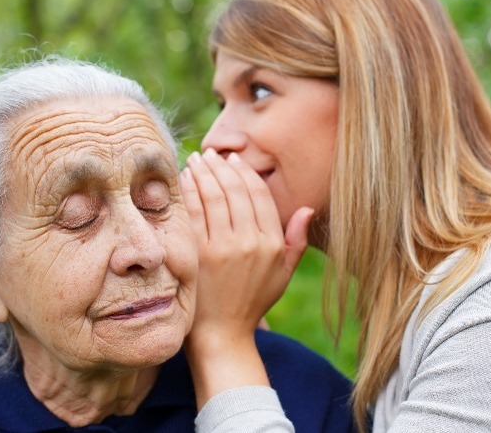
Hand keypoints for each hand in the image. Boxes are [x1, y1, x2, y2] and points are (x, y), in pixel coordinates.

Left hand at [180, 148, 312, 406]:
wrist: (222, 333)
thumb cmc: (252, 302)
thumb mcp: (282, 275)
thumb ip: (296, 241)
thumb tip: (307, 209)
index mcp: (271, 244)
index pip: (259, 196)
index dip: (246, 173)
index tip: (234, 161)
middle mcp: (248, 243)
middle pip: (234, 191)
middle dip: (221, 167)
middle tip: (210, 155)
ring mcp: (221, 248)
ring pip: (213, 197)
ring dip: (203, 173)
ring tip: (196, 160)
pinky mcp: (197, 254)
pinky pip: (193, 213)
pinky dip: (187, 192)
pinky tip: (183, 181)